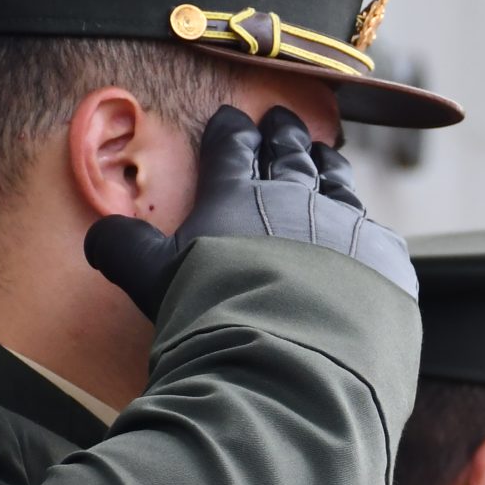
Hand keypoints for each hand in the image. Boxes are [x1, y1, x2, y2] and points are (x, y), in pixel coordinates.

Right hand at [85, 105, 417, 320]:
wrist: (289, 364)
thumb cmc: (211, 321)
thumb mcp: (153, 283)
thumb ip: (125, 251)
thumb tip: (100, 235)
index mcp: (234, 196)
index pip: (232, 147)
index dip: (231, 131)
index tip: (233, 120)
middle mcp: (293, 200)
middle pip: (291, 154)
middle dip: (284, 134)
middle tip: (282, 121)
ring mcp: (344, 228)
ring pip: (338, 184)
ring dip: (329, 167)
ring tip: (326, 158)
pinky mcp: (385, 262)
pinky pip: (376, 234)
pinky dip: (366, 227)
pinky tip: (365, 231)